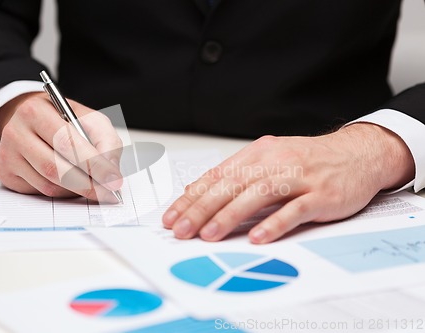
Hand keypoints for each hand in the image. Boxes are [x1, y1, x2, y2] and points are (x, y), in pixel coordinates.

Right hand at [0, 92, 122, 201]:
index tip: (114, 180)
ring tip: (91, 184)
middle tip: (107, 193)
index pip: (67, 143)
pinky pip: (39, 192)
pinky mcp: (6, 174)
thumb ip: (106, 142)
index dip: (93, 165)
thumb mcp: (91, 120)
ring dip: (76, 190)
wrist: (35, 120)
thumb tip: (112, 173)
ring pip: (49, 185)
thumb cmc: (65, 121)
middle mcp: (15, 132)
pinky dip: (61, 192)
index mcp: (35, 111)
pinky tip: (69, 182)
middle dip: (87, 184)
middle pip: (55, 168)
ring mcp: (7, 155)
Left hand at [163, 123, 413, 242]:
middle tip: (181, 229)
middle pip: (231, 185)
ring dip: (230, 215)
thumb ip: (233, 175)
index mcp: (257, 154)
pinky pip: (294, 209)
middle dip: (202, 209)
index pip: (216, 176)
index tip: (171, 217)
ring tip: (209, 234)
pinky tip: (257, 236)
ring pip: (258, 195)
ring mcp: (299, 177)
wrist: (357, 154)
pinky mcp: (321, 195)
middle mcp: (274, 162)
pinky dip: (274, 223)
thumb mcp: (267, 160)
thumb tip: (195, 190)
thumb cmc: (307, 161)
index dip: (192, 197)